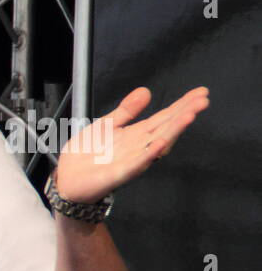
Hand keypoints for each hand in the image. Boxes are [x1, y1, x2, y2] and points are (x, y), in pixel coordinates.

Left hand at [54, 86, 209, 203]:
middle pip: (166, 128)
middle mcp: (138, 147)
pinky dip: (149, 154)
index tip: (200, 93)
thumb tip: (146, 90)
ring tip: (189, 115)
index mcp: (136, 135)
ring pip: (157, 144)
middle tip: (203, 100)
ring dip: (174, 131)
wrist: (67, 179)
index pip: (163, 118)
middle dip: (184, 114)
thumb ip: (126, 110)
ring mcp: (131, 161)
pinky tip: (161, 143)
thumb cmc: (86, 154)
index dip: (181, 105)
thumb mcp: (106, 125)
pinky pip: (137, 164)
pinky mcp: (118, 174)